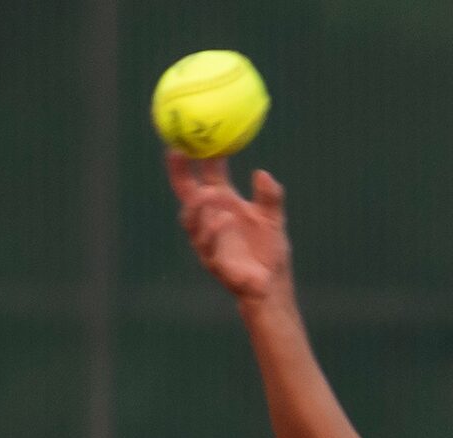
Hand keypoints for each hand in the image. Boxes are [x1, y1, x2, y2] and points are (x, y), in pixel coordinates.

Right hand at [167, 152, 289, 301]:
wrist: (272, 285)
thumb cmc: (270, 250)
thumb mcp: (274, 217)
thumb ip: (270, 196)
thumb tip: (262, 174)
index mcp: (223, 204)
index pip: (204, 176)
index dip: (197, 157)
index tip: (195, 136)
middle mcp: (210, 220)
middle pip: (187, 194)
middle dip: (179, 174)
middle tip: (178, 153)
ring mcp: (208, 242)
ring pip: (192, 220)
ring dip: (198, 205)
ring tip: (208, 192)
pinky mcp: (213, 262)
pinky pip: (209, 244)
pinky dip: (215, 230)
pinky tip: (224, 218)